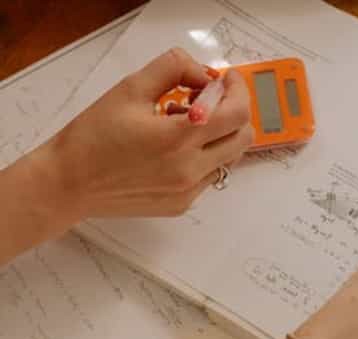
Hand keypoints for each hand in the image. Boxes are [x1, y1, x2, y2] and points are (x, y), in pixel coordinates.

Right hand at [39, 47, 252, 218]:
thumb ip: (173, 69)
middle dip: (234, 113)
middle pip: (243, 138)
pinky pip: (209, 176)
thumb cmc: (94, 136)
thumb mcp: (130, 88)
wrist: (69, 183)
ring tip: (185, 126)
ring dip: (219, 136)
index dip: (238, 91)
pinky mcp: (181, 204)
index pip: (236, 114)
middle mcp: (190, 169)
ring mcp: (188, 191)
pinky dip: (204, 157)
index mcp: (179, 138)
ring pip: (230, 158)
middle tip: (207, 101)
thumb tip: (204, 74)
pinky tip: (174, 150)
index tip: (226, 80)